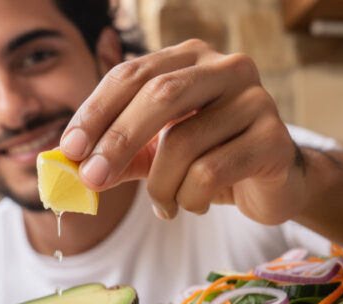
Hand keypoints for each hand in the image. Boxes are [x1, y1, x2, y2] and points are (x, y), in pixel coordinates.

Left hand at [60, 39, 308, 223]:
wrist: (273, 184)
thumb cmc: (210, 158)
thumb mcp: (156, 153)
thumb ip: (118, 154)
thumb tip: (70, 166)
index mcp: (191, 59)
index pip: (132, 74)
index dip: (96, 111)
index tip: (69, 149)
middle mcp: (227, 68)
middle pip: (159, 95)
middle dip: (118, 140)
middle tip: (92, 179)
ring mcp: (256, 100)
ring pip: (184, 142)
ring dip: (161, 186)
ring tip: (164, 205)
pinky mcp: (274, 139)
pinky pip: (212, 172)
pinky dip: (190, 198)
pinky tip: (194, 205)